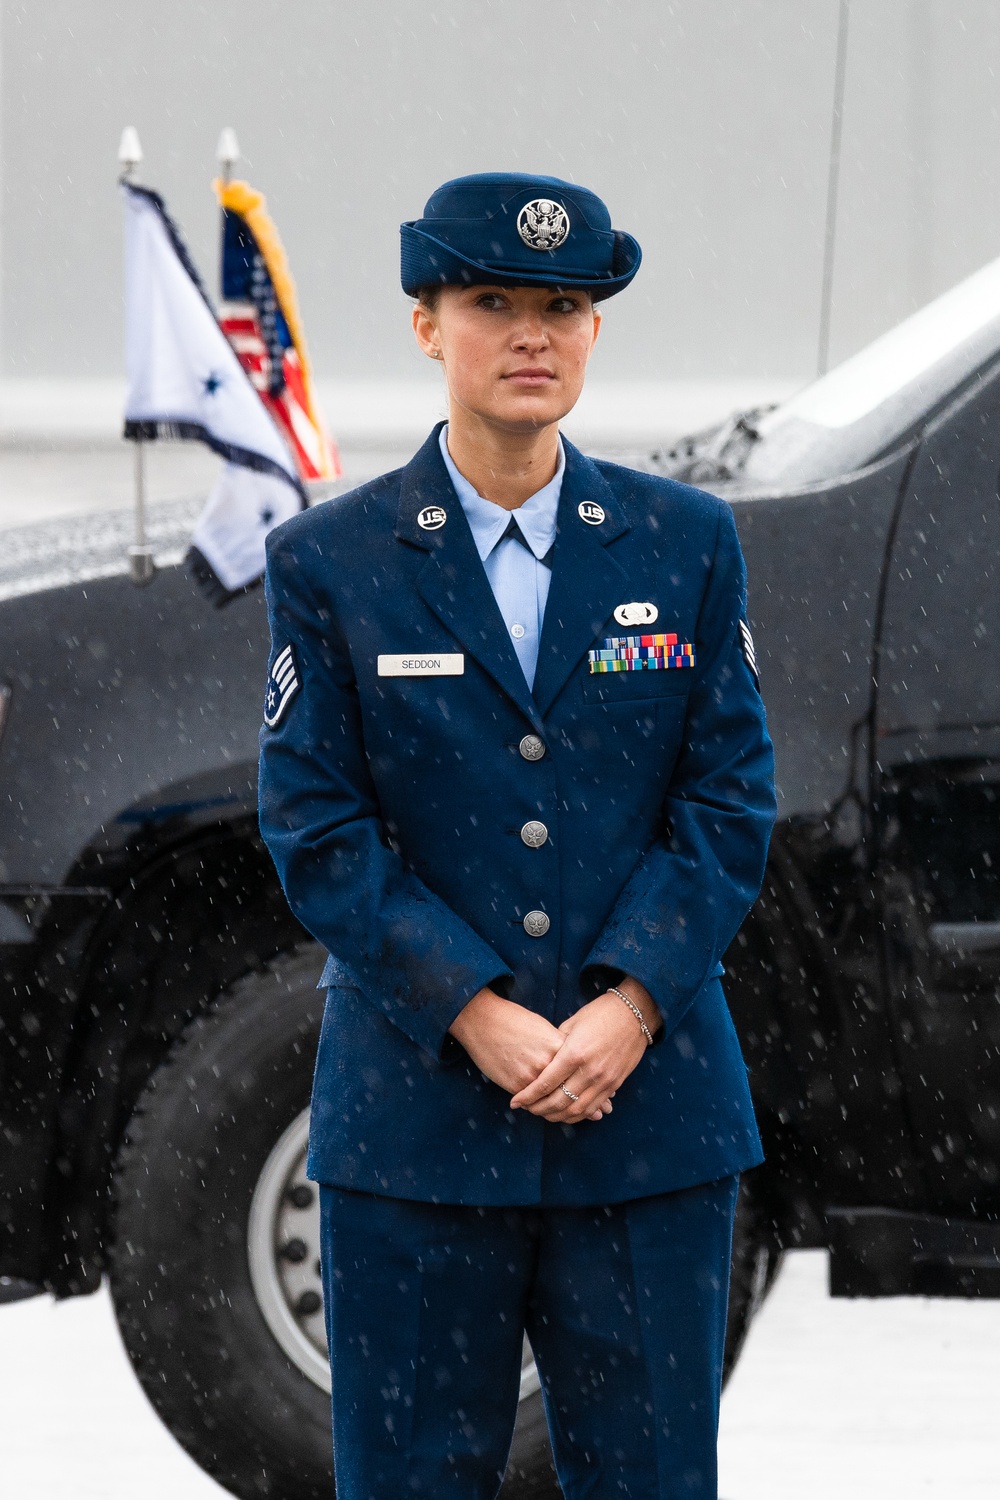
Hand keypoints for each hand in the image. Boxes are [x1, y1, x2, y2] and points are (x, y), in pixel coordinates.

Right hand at [449, 989, 608, 1120]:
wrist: (484, 1019)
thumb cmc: (516, 1021)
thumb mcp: (546, 1028)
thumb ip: (564, 1044)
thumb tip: (580, 1062)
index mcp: (560, 1045)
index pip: (584, 1071)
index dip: (596, 1086)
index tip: (607, 1097)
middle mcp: (549, 1062)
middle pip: (574, 1090)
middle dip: (588, 1105)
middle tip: (600, 1113)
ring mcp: (532, 1075)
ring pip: (557, 1101)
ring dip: (569, 1111)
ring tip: (584, 1115)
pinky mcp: (517, 1084)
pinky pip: (537, 1103)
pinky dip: (546, 1109)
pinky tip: (554, 1112)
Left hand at [509, 979, 659, 1124]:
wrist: (634, 1013)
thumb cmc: (600, 1013)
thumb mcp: (572, 1024)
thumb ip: (556, 1045)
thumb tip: (542, 1061)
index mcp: (574, 1053)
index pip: (545, 1083)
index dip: (528, 1096)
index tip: (514, 1102)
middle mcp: (589, 1071)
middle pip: (558, 1101)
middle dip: (538, 1109)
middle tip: (526, 1108)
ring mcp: (604, 1080)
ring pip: (575, 1110)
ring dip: (556, 1116)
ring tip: (542, 1113)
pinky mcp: (614, 1085)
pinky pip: (593, 1108)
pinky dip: (577, 1115)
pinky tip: (565, 1113)